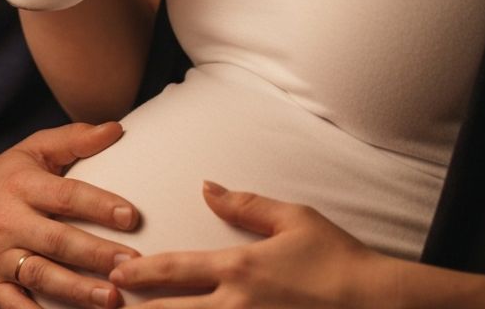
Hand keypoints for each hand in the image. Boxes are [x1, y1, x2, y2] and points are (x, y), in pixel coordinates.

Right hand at [0, 122, 139, 308]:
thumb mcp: (33, 150)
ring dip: (77, 290)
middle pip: (57, 240)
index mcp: (21, 185)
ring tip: (111, 298)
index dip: (99, 206)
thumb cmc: (2, 179)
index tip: (132, 217)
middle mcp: (7, 222)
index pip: (66, 195)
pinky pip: (16, 307)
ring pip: (40, 276)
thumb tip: (116, 129)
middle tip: (130, 265)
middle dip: (95, 254)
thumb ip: (75, 139)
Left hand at [108, 181, 398, 308]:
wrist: (375, 302)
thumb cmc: (336, 257)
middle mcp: (237, 306)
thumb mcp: (294, 217)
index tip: (116, 272)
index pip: (177, 269)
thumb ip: (245, 204)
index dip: (142, 272)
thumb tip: (207, 188)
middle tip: (109, 304)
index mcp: (240, 268)